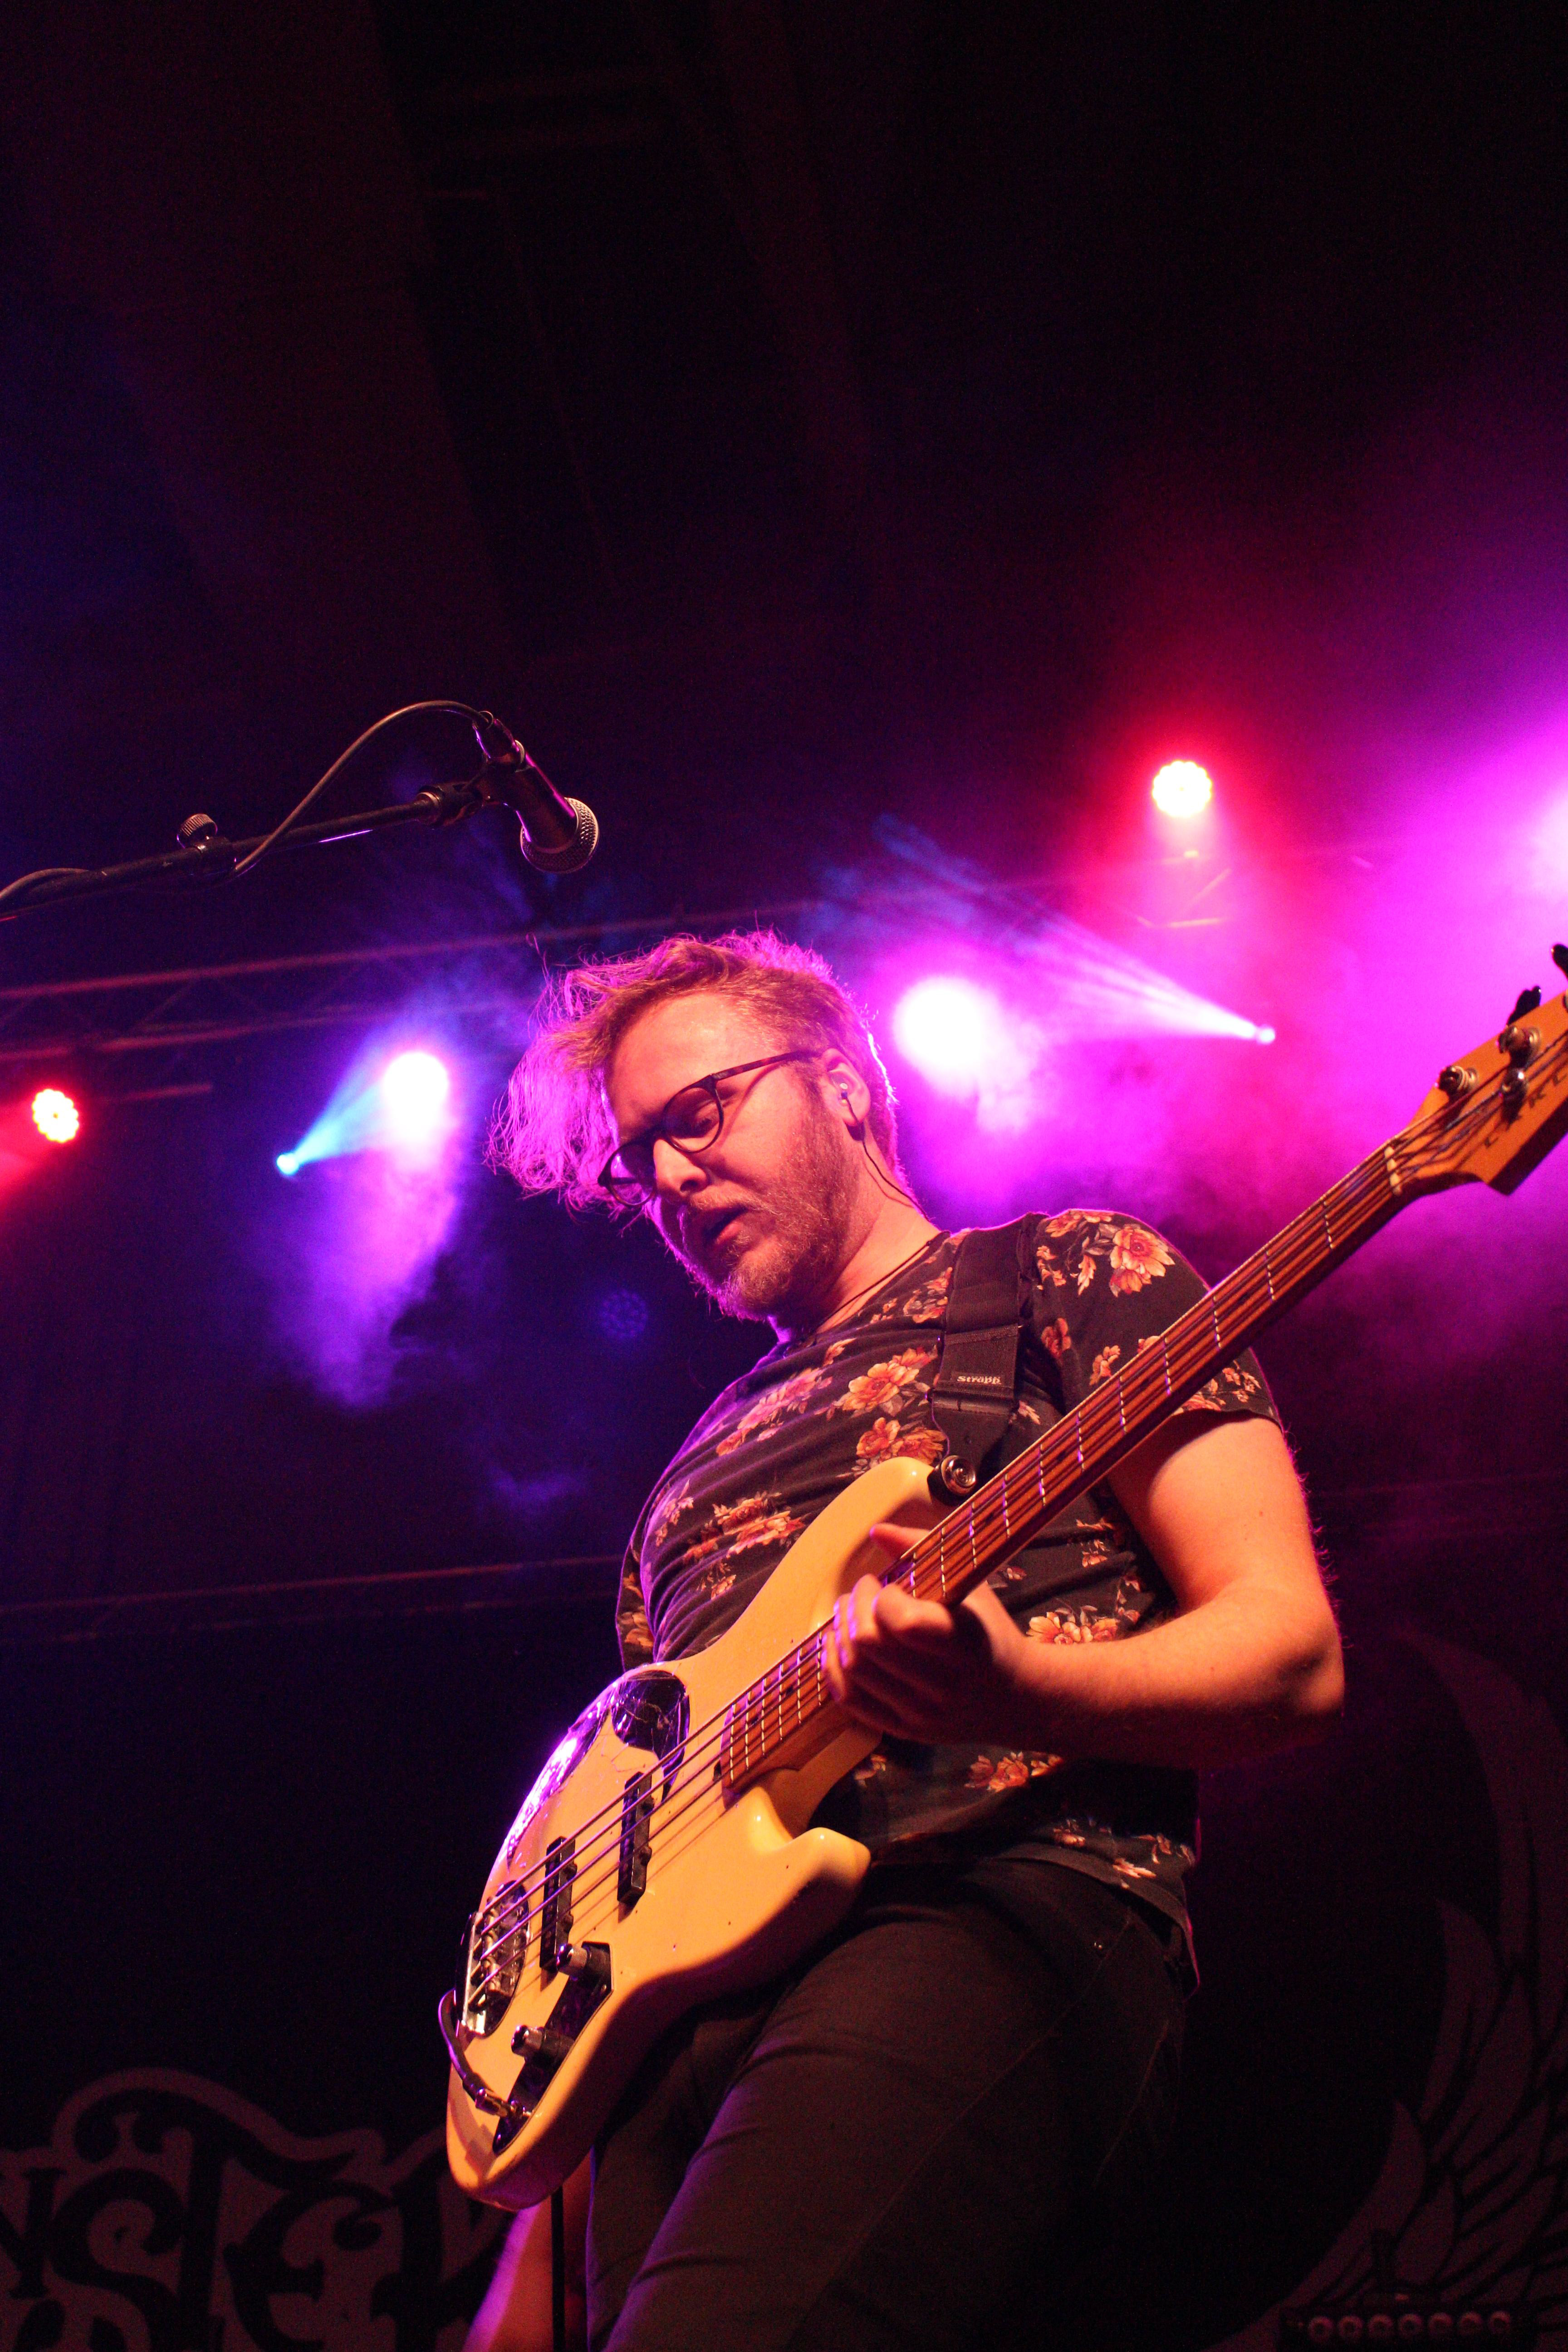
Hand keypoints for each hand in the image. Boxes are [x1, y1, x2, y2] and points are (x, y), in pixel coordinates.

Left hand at [820, 1525, 1035, 1744]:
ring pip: (853, 1670)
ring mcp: (921, 1713)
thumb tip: (876, 1531)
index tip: (885, 1584)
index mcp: (964, 1644)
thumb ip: (925, 1550)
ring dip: (839, 1633)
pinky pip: (850, 1701)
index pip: (902, 1622)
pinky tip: (838, 1646)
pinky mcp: (905, 1731)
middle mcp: (942, 1685)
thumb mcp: (972, 1586)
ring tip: (848, 1615)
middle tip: (861, 1593)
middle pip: (867, 1644)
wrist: (1018, 1698)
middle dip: (853, 1607)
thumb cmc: (990, 1632)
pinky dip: (834, 1669)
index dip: (882, 1596)